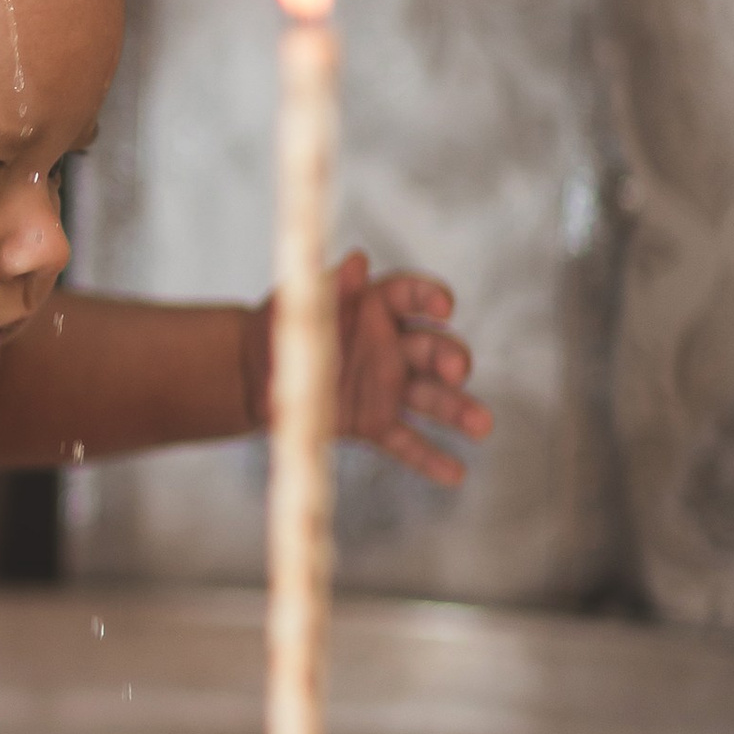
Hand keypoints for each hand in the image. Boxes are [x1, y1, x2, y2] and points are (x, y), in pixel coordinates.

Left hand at [242, 254, 494, 488]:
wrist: (252, 374)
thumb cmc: (279, 328)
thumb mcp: (298, 304)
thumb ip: (331, 287)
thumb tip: (357, 260)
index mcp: (375, 307)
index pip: (411, 296)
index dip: (430, 297)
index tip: (445, 306)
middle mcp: (392, 346)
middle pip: (433, 349)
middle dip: (451, 359)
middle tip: (457, 372)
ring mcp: (388, 387)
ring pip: (431, 397)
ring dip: (459, 409)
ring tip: (482, 425)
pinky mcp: (376, 423)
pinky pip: (407, 442)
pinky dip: (430, 458)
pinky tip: (455, 473)